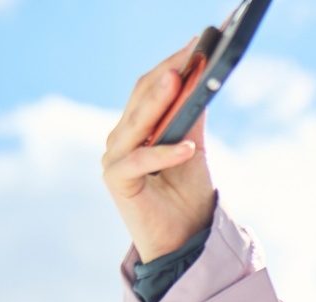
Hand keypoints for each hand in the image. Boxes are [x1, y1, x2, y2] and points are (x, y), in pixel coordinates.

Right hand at [102, 40, 217, 261]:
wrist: (183, 241)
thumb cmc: (187, 197)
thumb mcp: (194, 149)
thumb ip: (191, 118)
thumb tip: (201, 80)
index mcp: (137, 127)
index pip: (149, 87)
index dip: (171, 65)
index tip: (196, 45)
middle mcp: (120, 138)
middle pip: (140, 98)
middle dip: (166, 74)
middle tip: (190, 54)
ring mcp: (114, 157)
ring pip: (136, 123)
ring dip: (158, 101)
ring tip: (180, 81)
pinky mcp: (116, 180)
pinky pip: (140, 161)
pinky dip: (164, 152)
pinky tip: (188, 147)